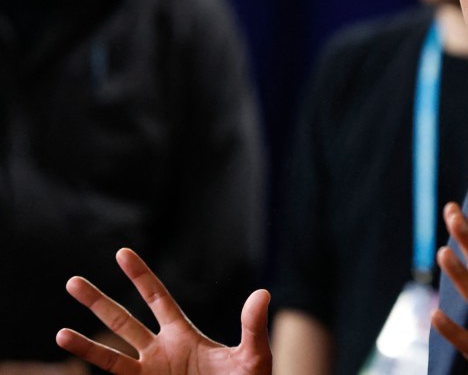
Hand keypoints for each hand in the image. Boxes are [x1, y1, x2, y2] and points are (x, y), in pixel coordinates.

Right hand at [55, 248, 271, 374]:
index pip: (157, 298)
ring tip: (58, 333)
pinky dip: (91, 366)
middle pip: (123, 321)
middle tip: (72, 281)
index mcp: (184, 335)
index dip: (140, 276)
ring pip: (110, 354)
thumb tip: (262, 293)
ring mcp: (149, 374)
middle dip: (98, 302)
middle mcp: (160, 352)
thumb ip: (253, 326)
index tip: (122, 252)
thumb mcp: (253, 356)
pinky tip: (74, 354)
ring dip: (85, 345)